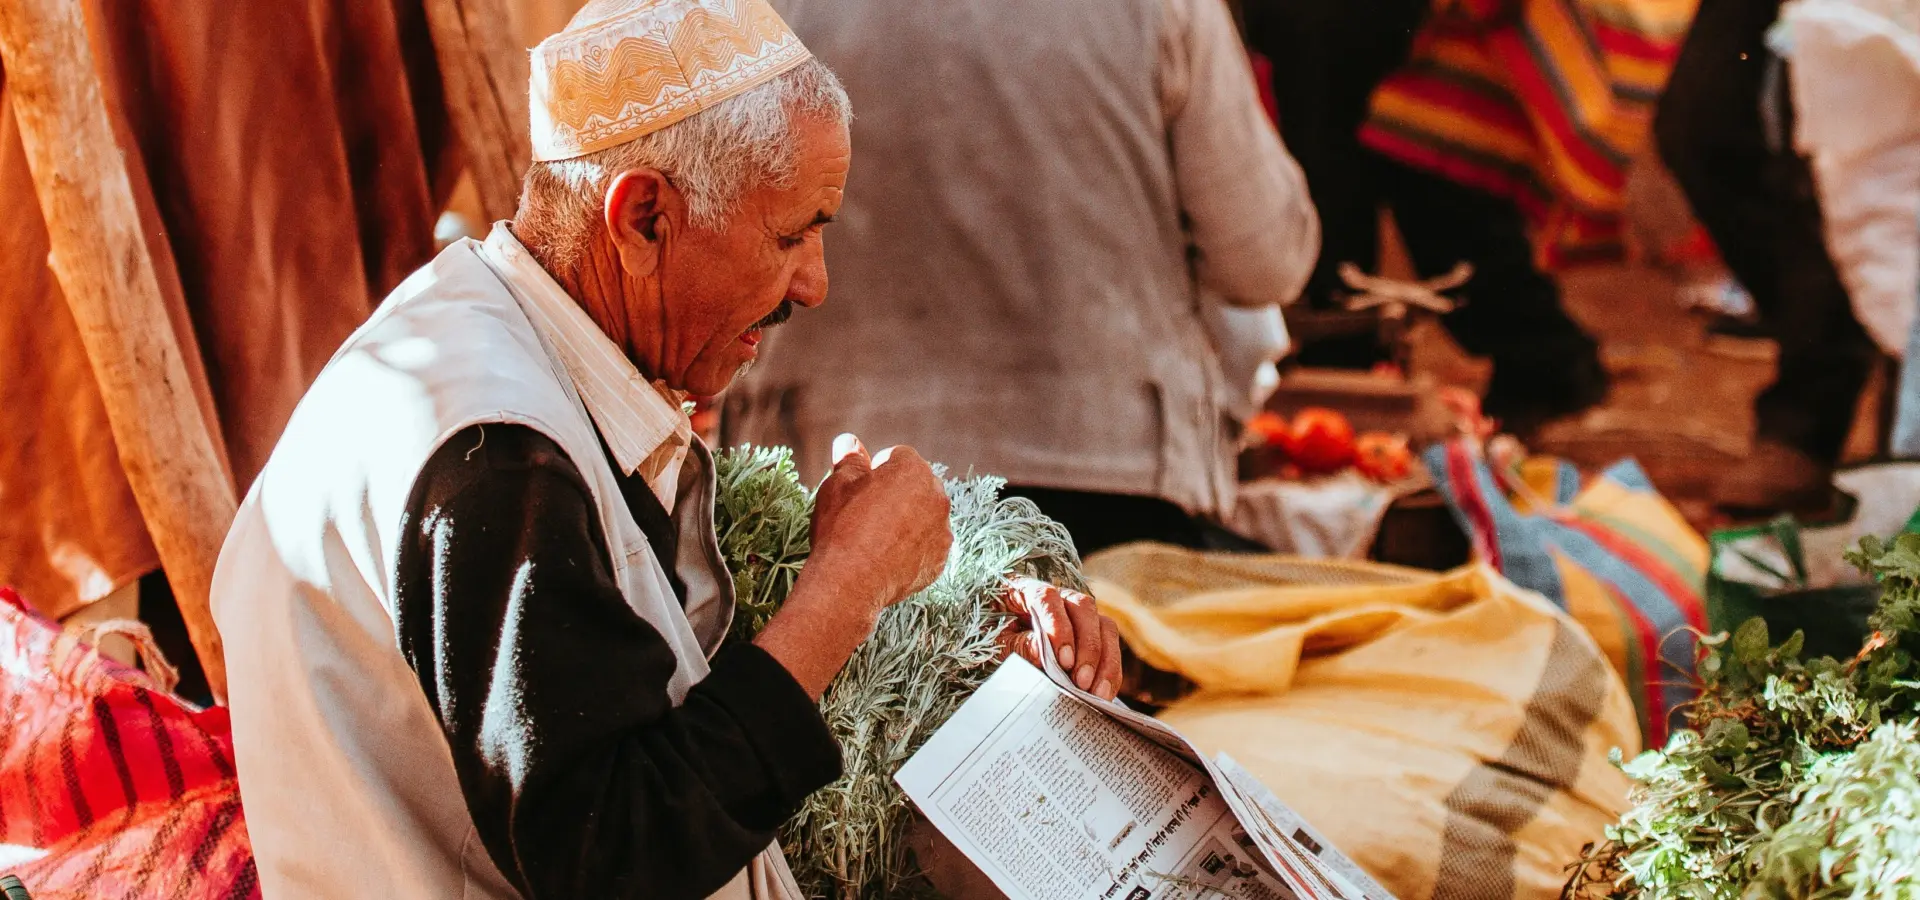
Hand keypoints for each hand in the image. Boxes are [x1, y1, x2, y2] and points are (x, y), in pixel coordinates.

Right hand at [756, 434, 951, 698]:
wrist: (850, 581)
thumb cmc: (842, 525)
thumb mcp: (838, 484)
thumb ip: (849, 459)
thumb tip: (848, 441)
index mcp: (914, 468)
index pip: (896, 457)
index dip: (873, 470)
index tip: (858, 489)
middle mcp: (937, 495)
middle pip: (915, 485)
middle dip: (895, 492)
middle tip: (865, 513)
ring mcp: (942, 530)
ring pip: (923, 515)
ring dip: (906, 520)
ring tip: (874, 537)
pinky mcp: (940, 560)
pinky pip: (926, 545)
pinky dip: (911, 548)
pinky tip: (886, 557)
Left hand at [999, 577, 1122, 700]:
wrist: (994, 645)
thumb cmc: (989, 640)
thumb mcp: (995, 645)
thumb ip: (1018, 646)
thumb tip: (1043, 653)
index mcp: (1024, 589)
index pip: (1046, 598)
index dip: (1058, 626)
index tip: (1063, 660)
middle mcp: (1058, 596)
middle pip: (1083, 608)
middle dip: (1087, 647)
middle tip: (1081, 682)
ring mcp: (1078, 614)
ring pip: (1104, 626)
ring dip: (1105, 661)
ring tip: (1096, 694)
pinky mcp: (1092, 634)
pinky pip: (1110, 646)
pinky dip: (1110, 671)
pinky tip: (1103, 694)